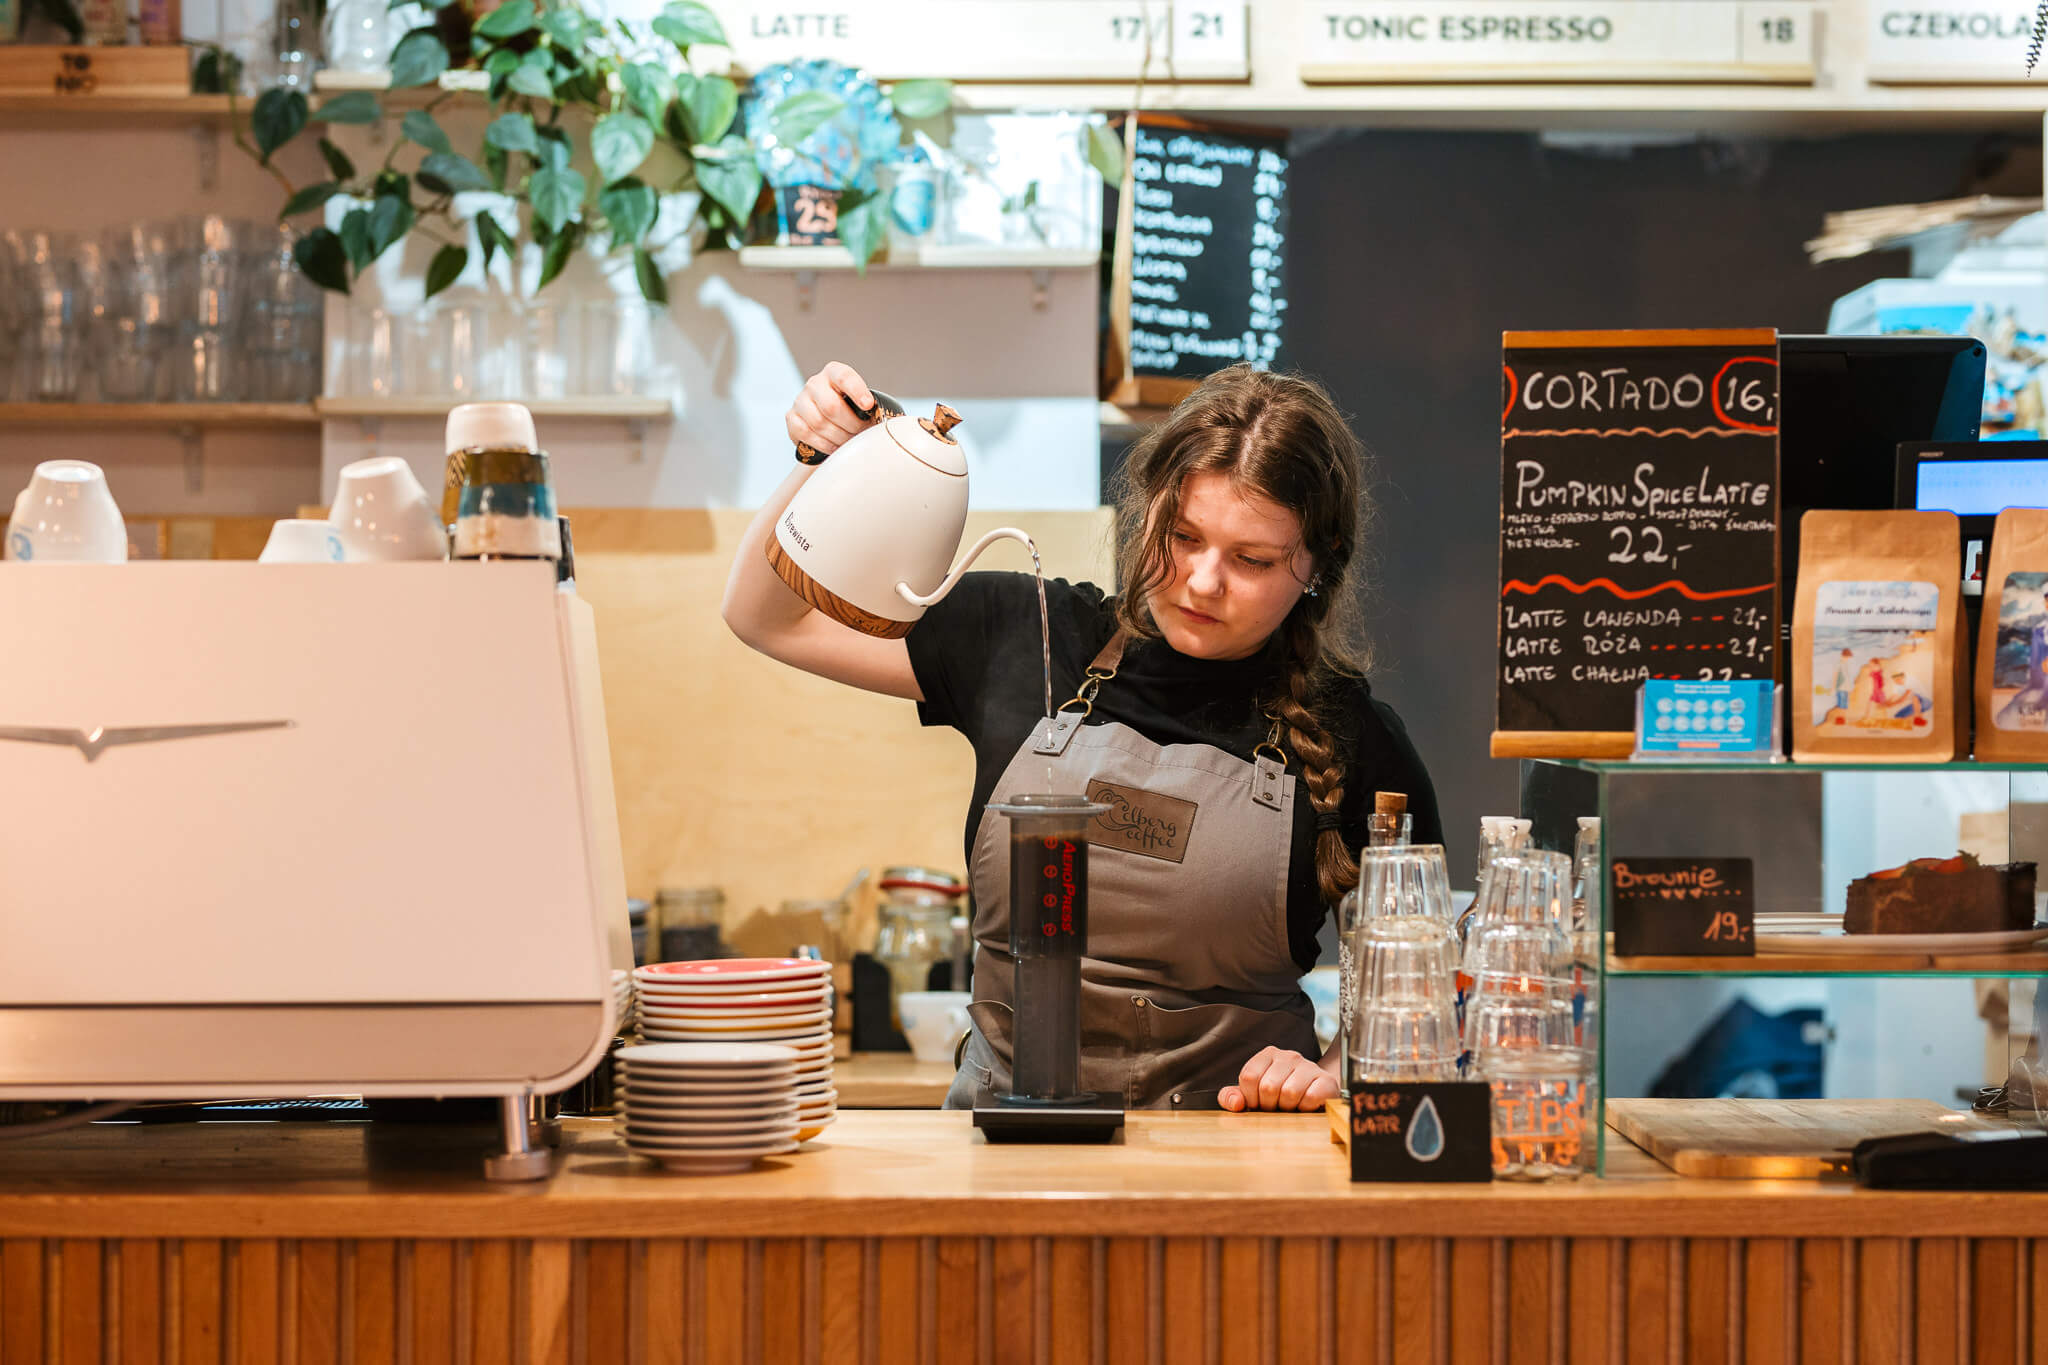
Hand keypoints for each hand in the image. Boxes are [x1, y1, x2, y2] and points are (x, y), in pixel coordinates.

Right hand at [786, 361, 877, 458]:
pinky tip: (834, 447)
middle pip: (831, 406)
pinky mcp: (791, 418)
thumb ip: (875, 408)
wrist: (829, 423)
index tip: (868, 405)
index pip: (844, 377)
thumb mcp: (864, 404)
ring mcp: (800, 400)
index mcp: (834, 372)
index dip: (857, 391)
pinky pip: (806, 434)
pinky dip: (824, 444)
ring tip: (849, 441)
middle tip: (861, 433)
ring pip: (819, 423)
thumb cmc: (852, 412)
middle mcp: (815, 383)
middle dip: (851, 425)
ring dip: (838, 438)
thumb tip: (895, 422)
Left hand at [1219, 1047, 1338, 1111]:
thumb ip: (1232, 1097)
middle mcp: (1289, 1056)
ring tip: (1291, 1106)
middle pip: (1268, 1086)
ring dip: (1288, 1108)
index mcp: (1268, 1055)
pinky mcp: (1326, 1080)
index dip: (1251, 1098)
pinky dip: (1305, 1108)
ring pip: (1289, 1092)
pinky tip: (1306, 1106)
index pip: (1249, 1077)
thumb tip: (1235, 1104)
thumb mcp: (1252, 1095)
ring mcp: (1309, 1066)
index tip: (1258, 1103)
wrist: (1315, 1096)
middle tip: (1277, 1107)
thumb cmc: (1279, 1097)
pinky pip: (1310, 1098)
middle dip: (1269, 1105)